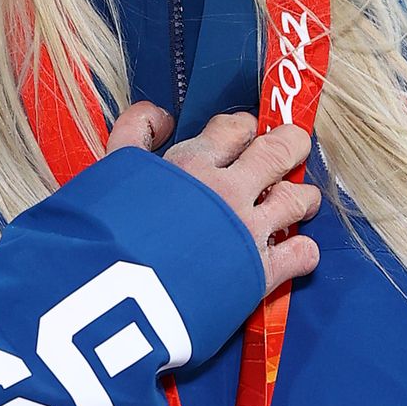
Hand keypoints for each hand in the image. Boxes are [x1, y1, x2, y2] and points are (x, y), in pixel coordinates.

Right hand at [109, 105, 320, 295]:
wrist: (112, 291)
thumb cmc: (103, 229)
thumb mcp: (110, 168)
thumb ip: (132, 134)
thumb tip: (159, 115)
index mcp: (192, 163)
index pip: (233, 129)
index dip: (244, 127)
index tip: (247, 130)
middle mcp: (227, 191)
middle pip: (277, 152)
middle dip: (290, 144)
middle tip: (292, 145)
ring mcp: (247, 230)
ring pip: (296, 200)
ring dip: (303, 197)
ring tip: (303, 200)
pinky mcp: (258, 273)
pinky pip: (299, 254)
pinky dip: (303, 251)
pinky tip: (297, 252)